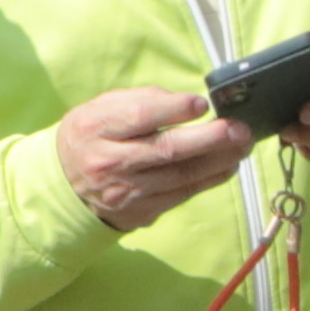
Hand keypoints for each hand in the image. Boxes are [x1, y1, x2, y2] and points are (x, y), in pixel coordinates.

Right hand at [51, 81, 251, 234]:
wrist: (66, 187)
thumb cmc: (92, 138)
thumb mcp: (101, 108)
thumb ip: (140, 100)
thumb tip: (185, 102)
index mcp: (95, 128)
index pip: (138, 117)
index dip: (174, 109)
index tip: (202, 103)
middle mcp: (110, 162)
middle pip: (166, 150)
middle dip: (209, 139)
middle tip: (238, 128)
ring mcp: (127, 191)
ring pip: (181, 176)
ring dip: (219, 160)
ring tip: (243, 144)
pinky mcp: (142, 211)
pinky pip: (183, 194)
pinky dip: (210, 179)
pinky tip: (228, 165)